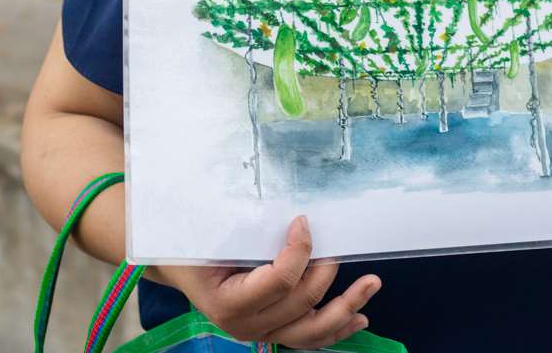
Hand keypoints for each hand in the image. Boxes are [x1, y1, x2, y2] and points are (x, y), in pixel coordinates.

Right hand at [155, 215, 381, 347]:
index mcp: (228, 302)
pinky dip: (337, 328)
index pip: (280, 280)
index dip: (300, 249)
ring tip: (371, 284)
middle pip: (302, 303)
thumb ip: (251, 230)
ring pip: (311, 330)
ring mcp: (260, 334)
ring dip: (347, 306)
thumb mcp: (215, 234)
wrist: (180, 268)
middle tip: (334, 246)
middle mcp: (245, 326)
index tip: (303, 222)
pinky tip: (359, 318)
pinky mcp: (272, 334)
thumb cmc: (197, 245)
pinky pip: (309, 338)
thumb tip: (296, 214)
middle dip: (325, 271)